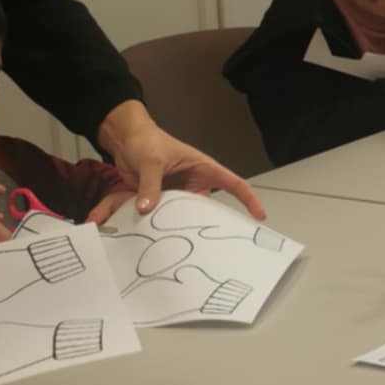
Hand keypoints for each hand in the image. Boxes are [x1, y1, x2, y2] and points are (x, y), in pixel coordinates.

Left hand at [94, 102, 265, 225]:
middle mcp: (194, 183)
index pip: (234, 184)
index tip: (259, 216)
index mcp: (203, 168)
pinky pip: (167, 217)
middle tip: (213, 244)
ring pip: (187, 216)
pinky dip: (163, 225)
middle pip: (210, 208)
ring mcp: (178, 193)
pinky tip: (160, 235)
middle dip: (211, 224)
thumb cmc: (146, 140)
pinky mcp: (162, 201)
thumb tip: (147, 208)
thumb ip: (150, 186)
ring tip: (182, 242)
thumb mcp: (151, 161)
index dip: (249, 200)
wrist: (125, 140)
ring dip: (183, 226)